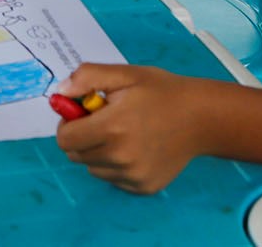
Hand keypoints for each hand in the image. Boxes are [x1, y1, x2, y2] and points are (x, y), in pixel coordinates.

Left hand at [54, 64, 206, 194]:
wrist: (201, 118)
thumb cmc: (161, 91)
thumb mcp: (125, 74)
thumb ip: (88, 78)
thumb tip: (60, 92)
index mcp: (112, 127)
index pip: (65, 139)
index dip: (68, 124)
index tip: (81, 114)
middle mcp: (120, 157)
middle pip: (76, 155)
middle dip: (82, 137)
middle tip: (103, 121)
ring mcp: (132, 176)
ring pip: (93, 168)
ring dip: (98, 152)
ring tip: (123, 133)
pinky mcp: (143, 188)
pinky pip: (113, 178)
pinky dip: (116, 165)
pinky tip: (137, 148)